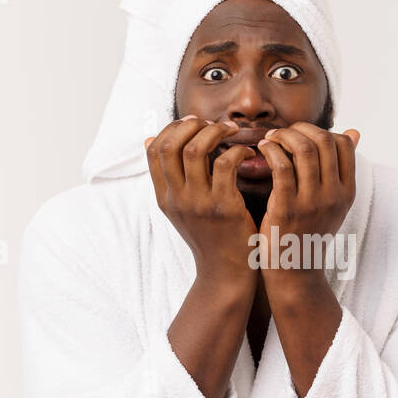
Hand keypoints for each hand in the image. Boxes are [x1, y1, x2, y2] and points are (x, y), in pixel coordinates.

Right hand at [144, 116, 258, 287]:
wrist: (225, 274)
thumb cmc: (209, 237)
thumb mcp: (180, 209)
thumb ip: (168, 177)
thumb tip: (150, 138)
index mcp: (164, 197)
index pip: (154, 149)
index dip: (172, 128)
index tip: (194, 123)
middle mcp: (176, 199)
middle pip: (171, 144)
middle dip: (192, 125)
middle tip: (213, 124)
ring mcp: (198, 203)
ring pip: (196, 149)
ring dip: (215, 132)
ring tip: (232, 132)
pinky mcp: (224, 208)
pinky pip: (225, 164)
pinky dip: (237, 151)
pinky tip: (246, 153)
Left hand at [256, 123, 359, 257]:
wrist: (294, 272)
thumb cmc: (308, 234)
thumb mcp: (333, 203)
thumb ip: (341, 169)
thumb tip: (354, 131)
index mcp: (347, 192)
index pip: (343, 144)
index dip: (321, 130)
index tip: (302, 135)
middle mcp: (334, 196)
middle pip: (324, 141)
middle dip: (300, 128)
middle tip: (283, 133)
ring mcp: (312, 203)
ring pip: (303, 149)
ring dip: (284, 136)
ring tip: (270, 139)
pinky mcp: (287, 208)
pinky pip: (281, 166)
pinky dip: (271, 150)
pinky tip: (262, 150)